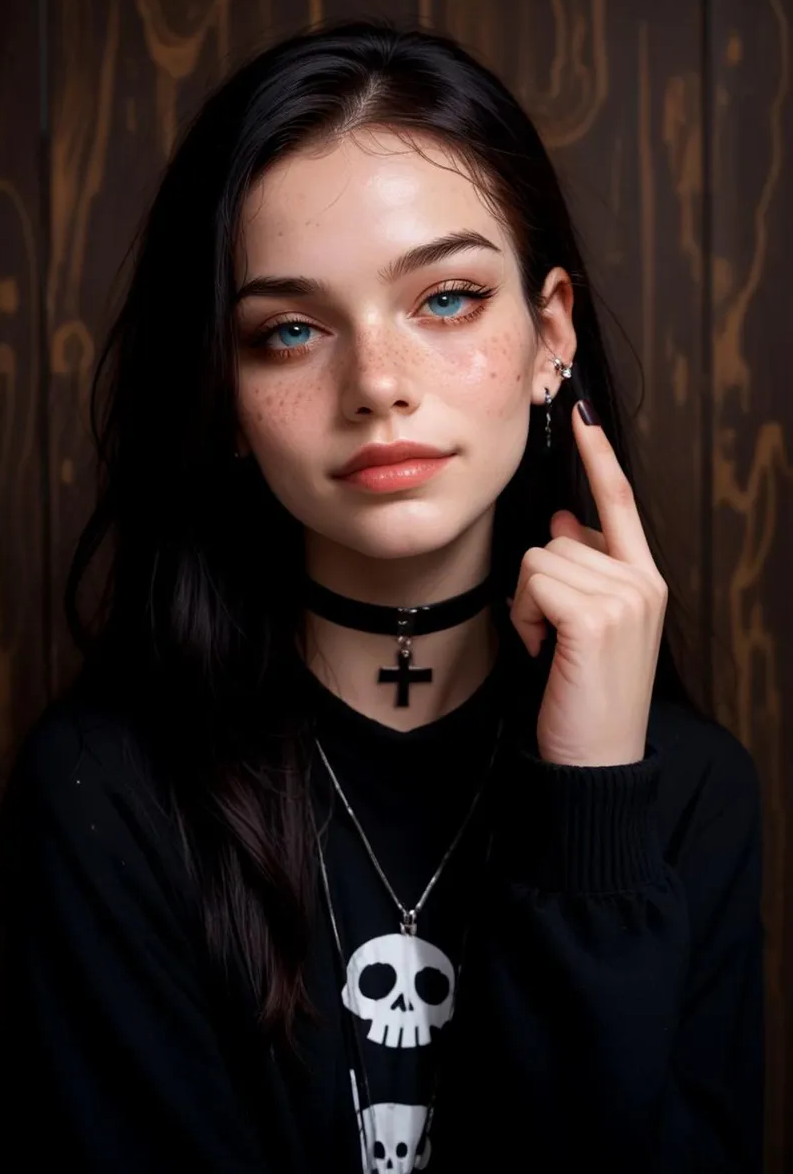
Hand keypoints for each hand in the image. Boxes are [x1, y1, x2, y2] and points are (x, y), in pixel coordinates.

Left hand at [509, 401, 667, 766]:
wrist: (598, 760)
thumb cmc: (586, 695)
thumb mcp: (588, 625)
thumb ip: (584, 567)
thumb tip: (566, 518)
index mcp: (645, 579)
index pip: (620, 502)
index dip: (598, 456)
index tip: (582, 413)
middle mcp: (643, 580)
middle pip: (557, 538)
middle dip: (537, 587)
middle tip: (554, 638)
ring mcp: (626, 596)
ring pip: (540, 558)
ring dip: (530, 605)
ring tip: (553, 649)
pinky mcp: (598, 614)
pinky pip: (534, 582)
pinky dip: (528, 618)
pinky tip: (547, 652)